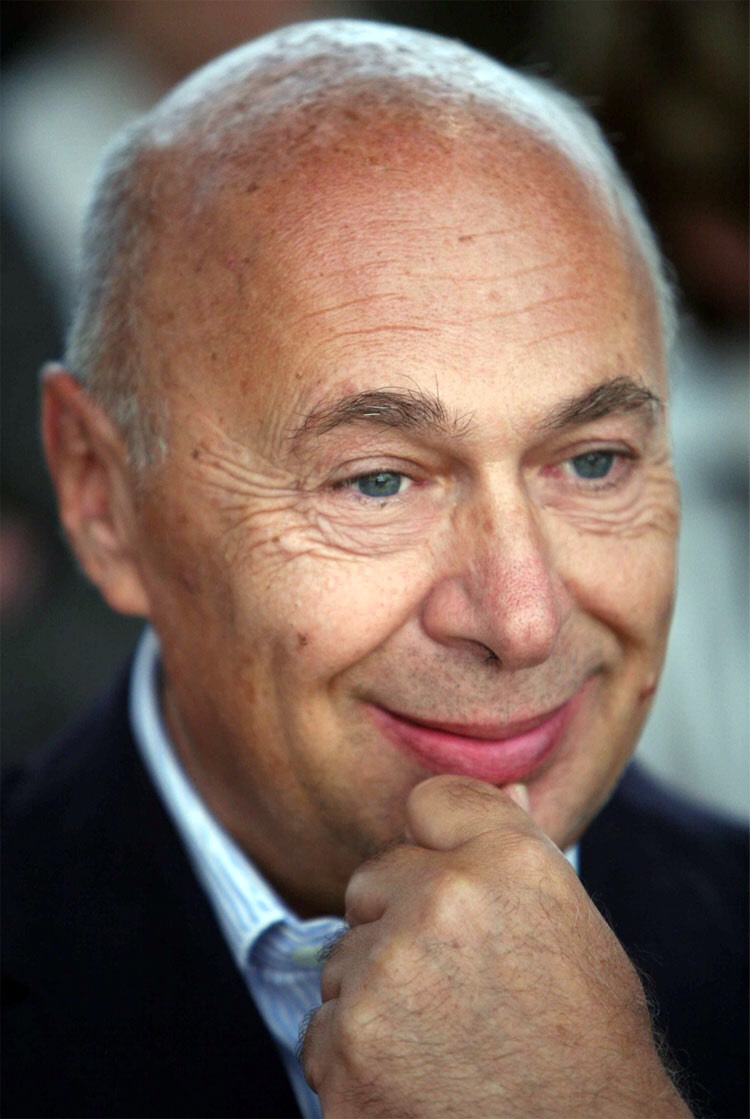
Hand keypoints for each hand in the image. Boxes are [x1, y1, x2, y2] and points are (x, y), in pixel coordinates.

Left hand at [302, 775, 690, 1117]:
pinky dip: (354, 1057)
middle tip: (456, 986)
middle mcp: (443, 900)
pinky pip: (323, 1029)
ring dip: (375, 993)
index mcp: (507, 860)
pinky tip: (413, 1078)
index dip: (438, 850)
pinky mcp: (345, 1047)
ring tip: (442, 1040)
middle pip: (372, 881)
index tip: (454, 893)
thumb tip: (508, 786)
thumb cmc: (587, 1044)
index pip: (429, 801)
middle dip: (396, 924)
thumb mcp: (575, 926)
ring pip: (344, 958)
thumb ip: (523, 847)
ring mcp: (387, 974)